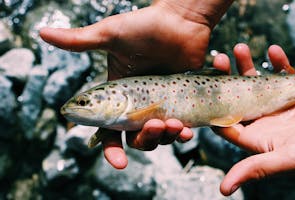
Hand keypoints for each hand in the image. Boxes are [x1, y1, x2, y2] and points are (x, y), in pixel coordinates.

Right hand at [40, 0, 233, 168]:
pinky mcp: (179, 102)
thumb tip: (41, 31)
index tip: (119, 163)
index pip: (110, 130)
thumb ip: (79, 40)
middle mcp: (137, 104)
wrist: (181, 20)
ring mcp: (159, 104)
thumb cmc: (145, 26)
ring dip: (164, 137)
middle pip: (136, 137)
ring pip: (158, 135)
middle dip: (144, 140)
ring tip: (174, 124)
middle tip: (154, 125)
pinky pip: (179, 127)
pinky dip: (182, 133)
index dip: (112, 149)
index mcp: (117, 96)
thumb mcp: (110, 34)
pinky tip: (186, 130)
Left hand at [213, 43, 294, 195]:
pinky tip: (273, 50)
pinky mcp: (293, 91)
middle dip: (226, 77)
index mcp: (254, 135)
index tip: (202, 88)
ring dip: (247, 65)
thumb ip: (255, 168)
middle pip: (236, 96)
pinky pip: (283, 73)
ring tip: (238, 49)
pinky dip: (279, 61)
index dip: (212, 106)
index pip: (225, 120)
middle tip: (217, 59)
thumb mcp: (284, 158)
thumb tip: (223, 190)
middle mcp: (261, 118)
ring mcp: (275, 103)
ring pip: (255, 81)